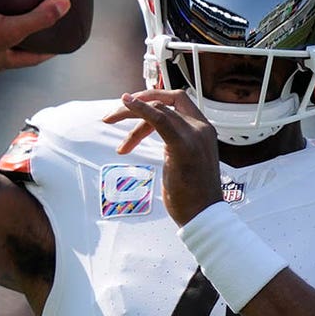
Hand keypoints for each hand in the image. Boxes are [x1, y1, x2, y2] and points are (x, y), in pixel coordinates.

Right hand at [0, 0, 69, 72]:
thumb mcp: (10, 28)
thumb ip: (38, 17)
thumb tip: (66, 4)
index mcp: (1, 59)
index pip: (33, 58)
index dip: (49, 51)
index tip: (63, 42)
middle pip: (14, 43)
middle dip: (28, 33)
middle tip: (43, 18)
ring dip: (5, 16)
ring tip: (18, 0)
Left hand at [102, 89, 222, 225]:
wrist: (204, 216)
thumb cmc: (193, 195)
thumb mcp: (184, 161)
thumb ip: (174, 143)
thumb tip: (154, 134)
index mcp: (204, 130)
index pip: (178, 101)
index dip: (154, 99)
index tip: (133, 106)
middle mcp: (201, 128)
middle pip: (166, 101)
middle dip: (139, 101)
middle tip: (114, 113)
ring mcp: (194, 135)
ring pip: (158, 109)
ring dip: (130, 112)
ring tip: (110, 121)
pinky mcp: (183, 146)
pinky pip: (159, 119)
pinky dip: (140, 108)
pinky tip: (127, 103)